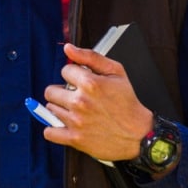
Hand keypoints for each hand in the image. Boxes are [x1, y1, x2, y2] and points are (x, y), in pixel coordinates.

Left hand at [41, 43, 153, 161]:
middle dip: (62, 92)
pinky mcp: (74, 139)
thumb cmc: (127, 103)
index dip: (74, 75)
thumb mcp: (116, 72)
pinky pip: (49, 132)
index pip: (64, 71)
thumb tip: (68, 48)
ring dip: (60, 109)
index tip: (81, 82)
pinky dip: (54, 130)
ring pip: (50, 108)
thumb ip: (91, 57)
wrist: (139, 134)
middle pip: (51, 90)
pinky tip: (65, 126)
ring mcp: (76, 121)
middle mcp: (80, 102)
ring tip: (76, 112)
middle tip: (76, 97)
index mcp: (90, 83)